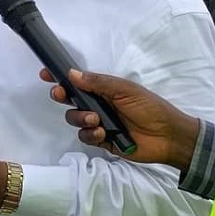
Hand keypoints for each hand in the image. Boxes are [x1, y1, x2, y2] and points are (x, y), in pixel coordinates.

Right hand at [41, 68, 199, 170]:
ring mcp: (98, 123)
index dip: (60, 78)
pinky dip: (91, 134)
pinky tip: (103, 133)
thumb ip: (98, 83)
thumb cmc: (149, 108)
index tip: (45, 74)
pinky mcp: (102, 141)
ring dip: (80, 118)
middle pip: (70, 100)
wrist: (168, 137)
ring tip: (96, 120)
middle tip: (60, 95)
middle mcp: (97, 105)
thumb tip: (71, 73)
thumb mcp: (125, 90)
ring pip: (74, 119)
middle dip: (62, 96)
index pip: (77, 82)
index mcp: (103, 90)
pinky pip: (85, 137)